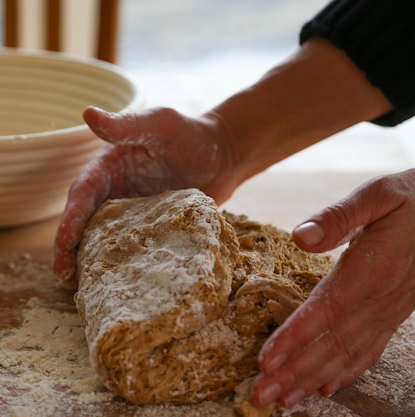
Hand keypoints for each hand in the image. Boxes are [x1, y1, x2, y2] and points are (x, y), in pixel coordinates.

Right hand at [53, 106, 239, 287]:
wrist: (224, 157)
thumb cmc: (192, 135)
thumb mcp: (160, 124)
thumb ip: (127, 124)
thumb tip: (87, 113)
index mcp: (106, 166)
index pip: (82, 192)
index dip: (70, 217)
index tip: (63, 241)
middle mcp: (111, 191)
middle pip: (82, 220)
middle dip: (68, 246)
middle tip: (63, 273)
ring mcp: (127, 212)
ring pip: (97, 238)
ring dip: (84, 260)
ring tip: (77, 286)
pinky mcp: (144, 229)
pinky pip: (124, 247)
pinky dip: (112, 264)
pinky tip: (108, 284)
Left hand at [252, 169, 414, 407]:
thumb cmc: (411, 199)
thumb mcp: (379, 195)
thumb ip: (339, 216)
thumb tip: (301, 237)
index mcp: (372, 270)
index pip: (327, 311)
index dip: (295, 338)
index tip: (266, 361)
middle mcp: (380, 299)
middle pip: (331, 343)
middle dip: (293, 372)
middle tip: (260, 395)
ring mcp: (389, 311)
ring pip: (347, 353)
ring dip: (311, 379)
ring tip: (282, 400)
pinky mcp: (393, 314)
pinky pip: (368, 350)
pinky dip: (345, 372)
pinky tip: (325, 387)